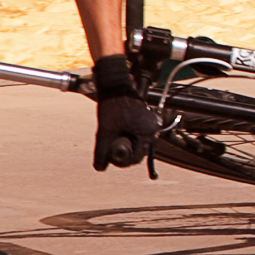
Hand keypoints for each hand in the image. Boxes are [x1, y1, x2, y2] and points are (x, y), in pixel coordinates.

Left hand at [89, 54, 157, 170]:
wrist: (115, 87)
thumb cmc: (112, 107)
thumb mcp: (104, 132)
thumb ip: (102, 152)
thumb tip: (100, 168)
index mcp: (147, 132)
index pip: (138, 157)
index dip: (123, 161)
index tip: (112, 159)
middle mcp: (153, 128)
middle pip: (141, 150)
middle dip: (126, 152)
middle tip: (112, 151)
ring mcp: (151, 121)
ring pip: (140, 141)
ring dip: (129, 144)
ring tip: (115, 141)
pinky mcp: (147, 116)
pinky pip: (140, 132)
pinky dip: (130, 136)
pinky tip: (119, 133)